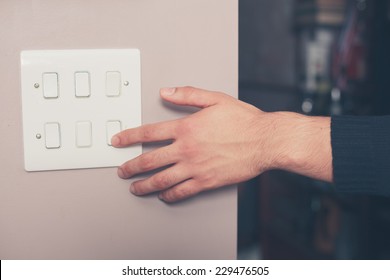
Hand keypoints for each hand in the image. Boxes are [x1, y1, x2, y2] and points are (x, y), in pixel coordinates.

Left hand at [111, 87, 271, 201]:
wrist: (264, 141)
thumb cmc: (243, 121)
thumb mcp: (215, 99)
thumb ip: (187, 95)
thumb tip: (165, 92)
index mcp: (186, 128)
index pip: (148, 133)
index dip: (128, 137)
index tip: (117, 142)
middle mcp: (186, 149)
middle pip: (149, 160)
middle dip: (130, 167)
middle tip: (121, 170)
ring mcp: (195, 167)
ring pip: (161, 180)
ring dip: (144, 185)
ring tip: (134, 188)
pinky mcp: (206, 182)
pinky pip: (181, 192)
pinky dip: (169, 195)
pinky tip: (163, 196)